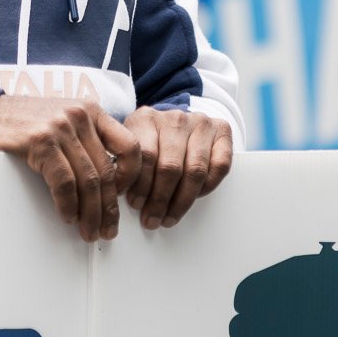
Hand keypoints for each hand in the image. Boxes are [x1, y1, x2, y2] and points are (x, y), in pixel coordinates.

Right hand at [0, 97, 141, 242]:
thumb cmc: (25, 123)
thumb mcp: (64, 120)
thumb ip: (86, 140)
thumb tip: (106, 182)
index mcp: (92, 111)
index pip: (129, 146)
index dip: (131, 178)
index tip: (122, 199)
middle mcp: (80, 116)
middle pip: (107, 171)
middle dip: (109, 208)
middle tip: (108, 230)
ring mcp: (61, 128)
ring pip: (89, 180)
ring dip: (91, 213)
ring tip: (89, 231)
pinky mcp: (40, 141)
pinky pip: (64, 182)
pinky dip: (68, 205)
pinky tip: (68, 216)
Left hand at [123, 107, 233, 229]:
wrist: (179, 121)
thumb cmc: (151, 140)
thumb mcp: (132, 143)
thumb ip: (125, 163)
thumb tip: (116, 193)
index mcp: (146, 118)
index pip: (145, 156)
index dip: (140, 186)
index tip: (135, 205)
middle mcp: (175, 118)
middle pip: (169, 167)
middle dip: (160, 200)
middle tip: (152, 219)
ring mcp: (200, 123)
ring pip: (194, 170)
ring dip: (181, 200)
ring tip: (169, 216)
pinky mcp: (221, 131)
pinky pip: (219, 166)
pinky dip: (207, 187)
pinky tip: (193, 198)